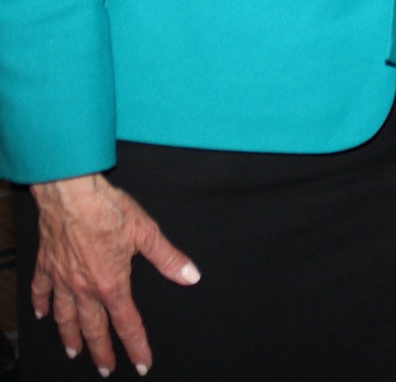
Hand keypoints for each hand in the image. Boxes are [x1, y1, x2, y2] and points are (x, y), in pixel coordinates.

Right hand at [29, 173, 200, 377]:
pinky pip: (41, 290)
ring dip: (70, 336)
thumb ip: (168, 258)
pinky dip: (41, 304)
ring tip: (73, 352)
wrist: (72, 194)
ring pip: (65, 316)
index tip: (142, 363)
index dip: (136, 346)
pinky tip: (42, 314)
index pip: (128, 324)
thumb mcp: (147, 233)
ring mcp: (63, 278)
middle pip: (93, 328)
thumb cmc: (109, 210)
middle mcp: (84, 287)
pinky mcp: (47, 265)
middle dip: (101, 351)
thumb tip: (190, 276)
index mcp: (111, 283)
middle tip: (105, 369)